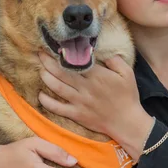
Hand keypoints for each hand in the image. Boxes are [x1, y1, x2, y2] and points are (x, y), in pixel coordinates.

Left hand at [38, 52, 154, 159]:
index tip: (55, 46)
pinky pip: (57, 108)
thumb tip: (102, 51)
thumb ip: (115, 60)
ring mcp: (79, 102)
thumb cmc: (127, 96)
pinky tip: (40, 94)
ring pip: (57, 87)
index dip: (63, 53)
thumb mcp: (127, 74)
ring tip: (40, 68)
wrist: (126, 122)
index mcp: (97, 75)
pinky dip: (46, 101)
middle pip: (62, 72)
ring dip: (46, 77)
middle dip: (48, 61)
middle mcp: (85, 87)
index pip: (76, 61)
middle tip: (40, 53)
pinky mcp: (76, 114)